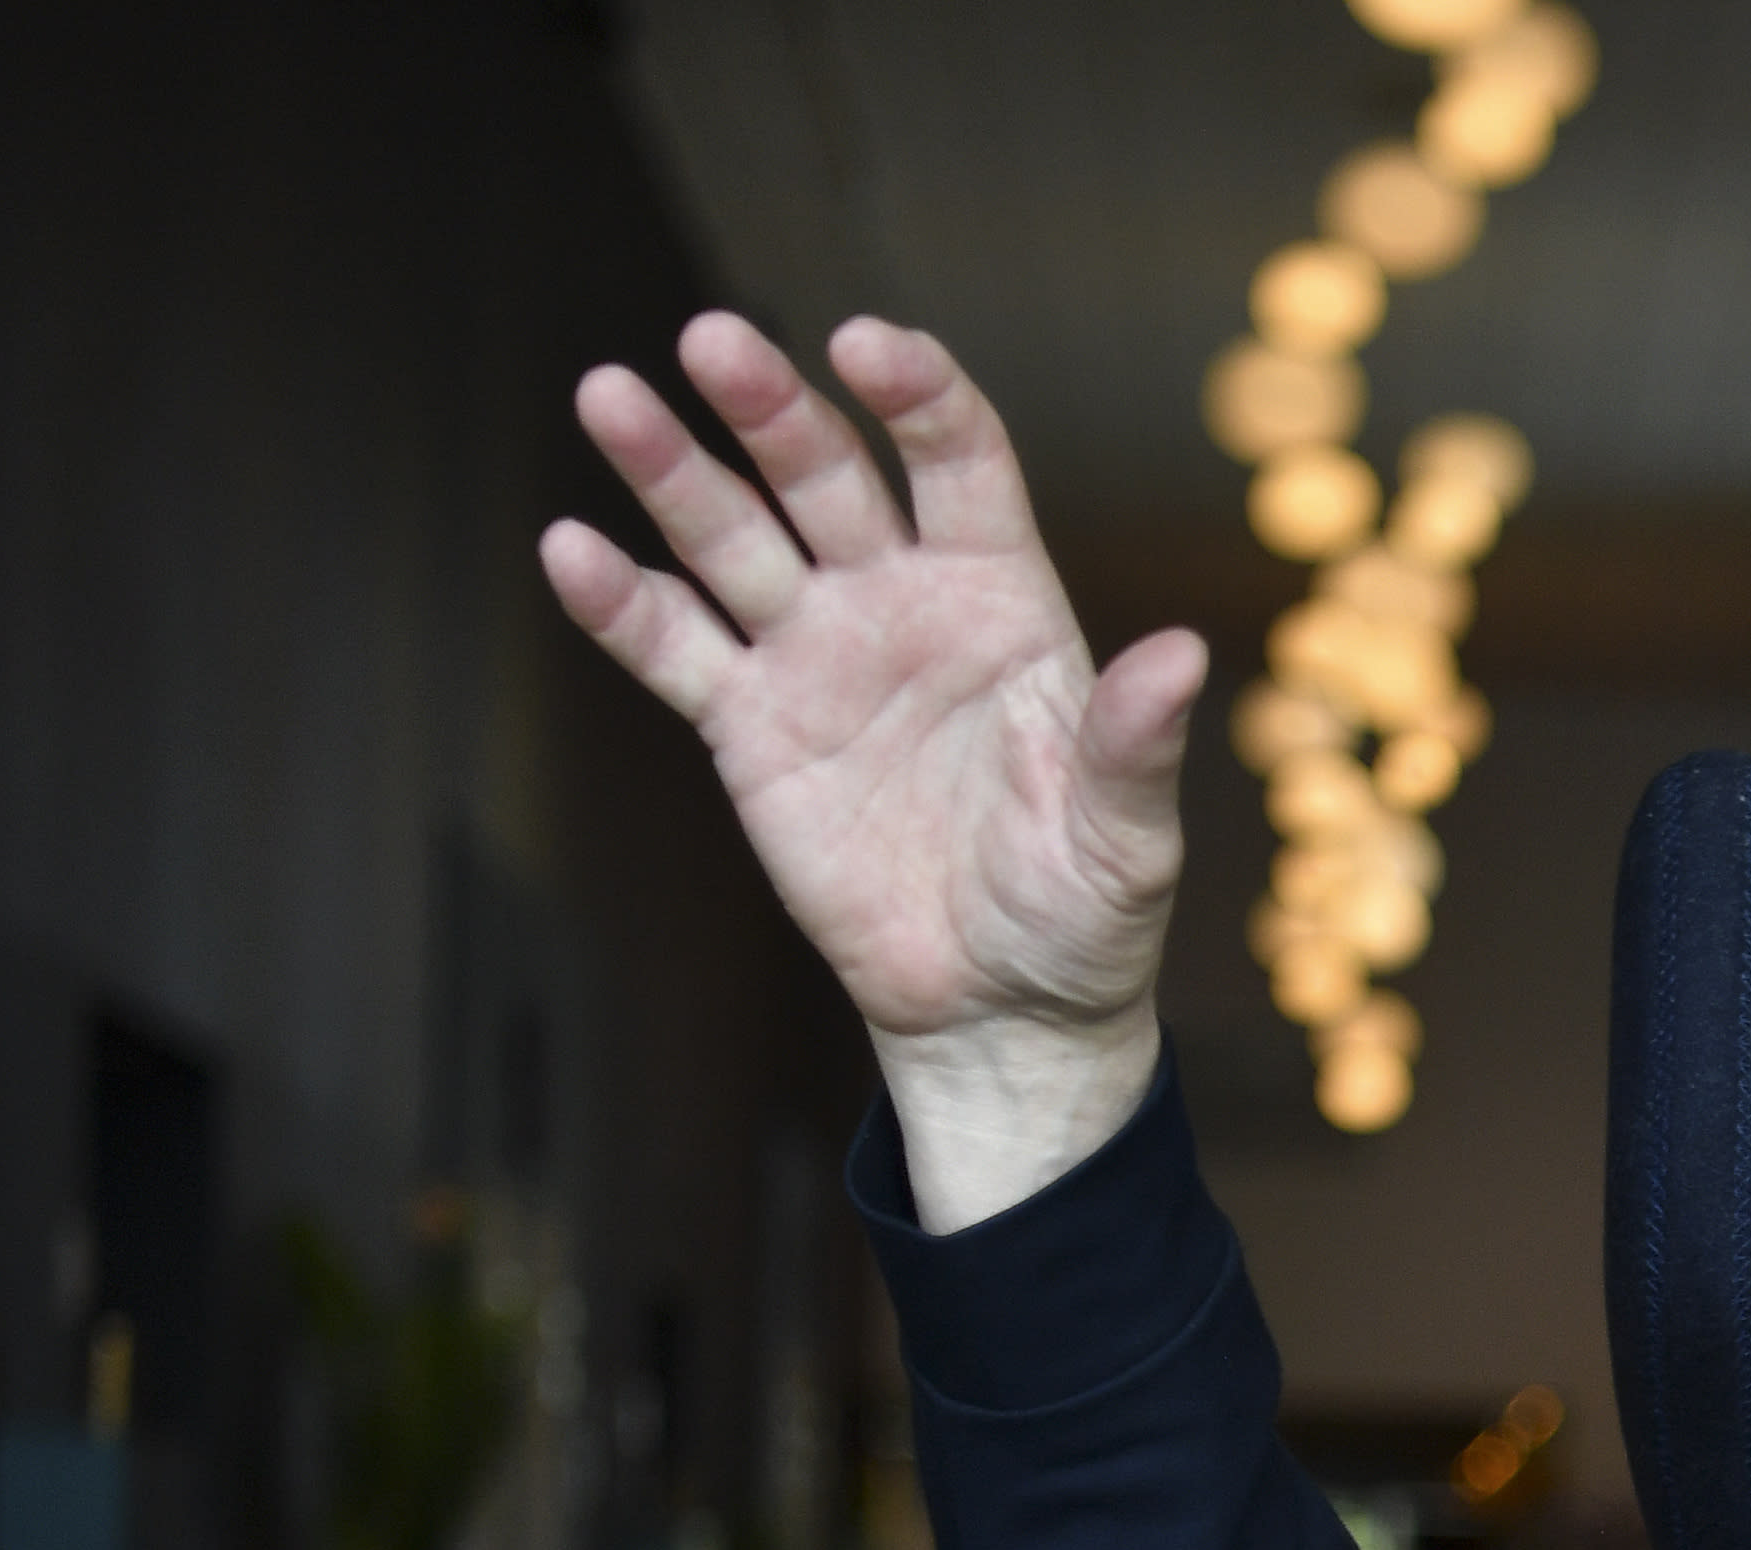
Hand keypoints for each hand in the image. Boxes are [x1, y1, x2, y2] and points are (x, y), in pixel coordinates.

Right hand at [539, 313, 1200, 1225]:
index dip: (916, 397)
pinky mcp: (749, 729)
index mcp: (1003, 601)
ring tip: (608, 396)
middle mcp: (901, 603)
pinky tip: (569, 547)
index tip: (865, 345)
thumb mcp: (1126, 839)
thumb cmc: (1082, 915)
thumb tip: (1181, 657)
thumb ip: (1133, 746)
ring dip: (671, 468)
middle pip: (826, 475)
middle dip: (770, 408)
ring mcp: (816, 657)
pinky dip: (620, 603)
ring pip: (734, 539)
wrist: (998, 1008)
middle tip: (712, 340)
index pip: (958, 463)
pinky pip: (675, 649)